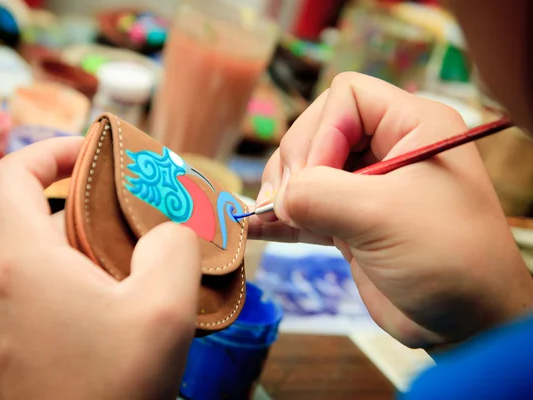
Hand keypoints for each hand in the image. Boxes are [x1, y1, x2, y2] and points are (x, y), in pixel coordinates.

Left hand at [0, 138, 200, 399]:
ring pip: (50, 253)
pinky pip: (47, 285)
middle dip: (97, 208)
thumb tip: (168, 230)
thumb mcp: (163, 308)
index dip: (54, 149)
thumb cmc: (112, 388)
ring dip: (96, 247)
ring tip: (146, 264)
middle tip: (147, 218)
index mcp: (21, 260)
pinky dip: (84, 277)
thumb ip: (174, 246)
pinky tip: (125, 300)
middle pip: (43, 214)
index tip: (97, 153)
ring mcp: (0, 312)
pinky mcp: (12, 338)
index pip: (13, 172)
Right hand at [249, 72, 532, 347]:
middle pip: (318, 130)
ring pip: (306, 168)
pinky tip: (257, 228)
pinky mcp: (351, 221)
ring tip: (269, 217)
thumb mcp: (382, 217)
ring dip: (281, 190)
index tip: (315, 178)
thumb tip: (275, 198)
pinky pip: (307, 207)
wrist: (467, 323)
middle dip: (295, 164)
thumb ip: (319, 196)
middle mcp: (388, 149)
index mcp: (412, 126)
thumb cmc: (446, 259)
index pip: (347, 97)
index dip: (322, 132)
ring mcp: (366, 186)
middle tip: (285, 203)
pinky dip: (282, 217)